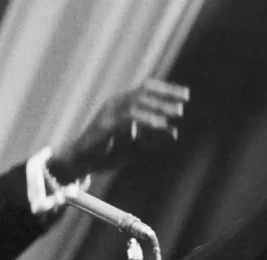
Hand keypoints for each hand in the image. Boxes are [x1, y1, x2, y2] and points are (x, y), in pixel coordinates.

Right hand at [49, 79, 189, 181]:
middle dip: (167, 95)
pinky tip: (161, 125)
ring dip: (160, 107)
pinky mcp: (106, 124)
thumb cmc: (106, 154)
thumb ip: (153, 139)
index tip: (185, 95)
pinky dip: (148, 120)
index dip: (166, 90)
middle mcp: (116, 103)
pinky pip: (130, 117)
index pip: (146, 89)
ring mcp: (110, 112)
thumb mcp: (135, 147)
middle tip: (185, 99)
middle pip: (144, 91)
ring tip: (178, 112)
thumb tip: (175, 133)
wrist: (81, 163)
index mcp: (122, 104)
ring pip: (139, 102)